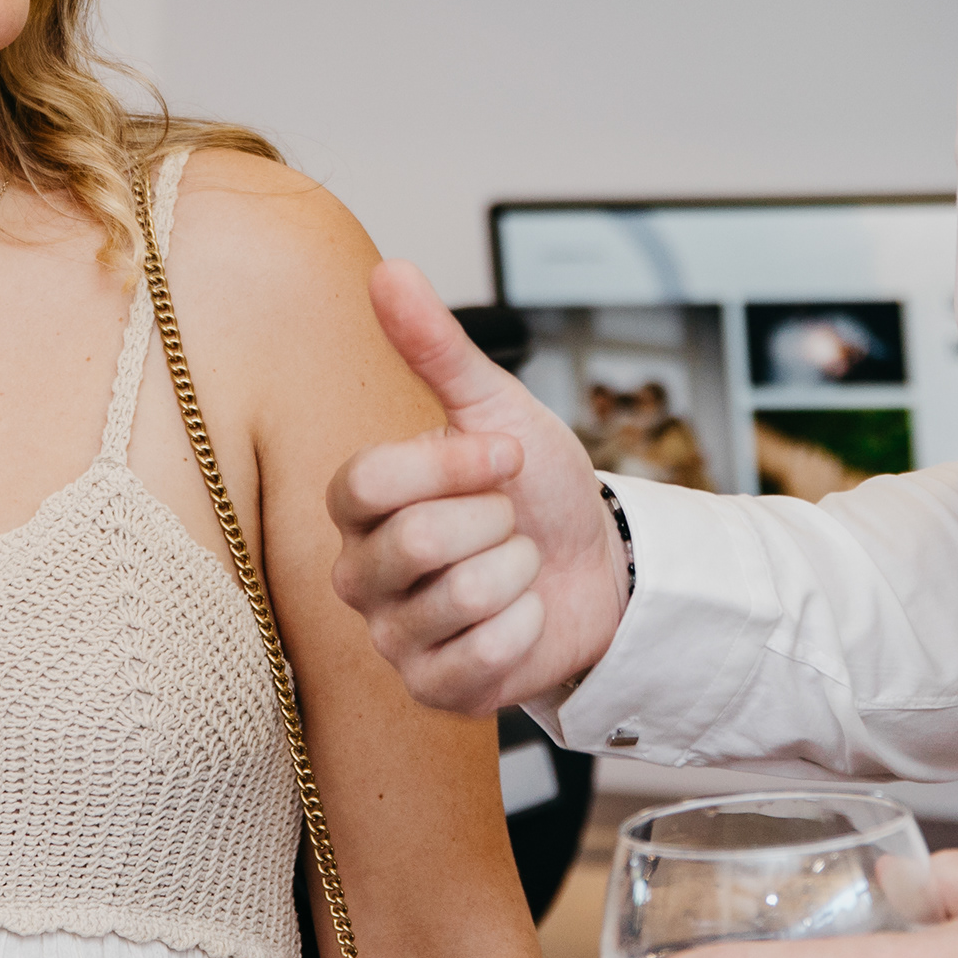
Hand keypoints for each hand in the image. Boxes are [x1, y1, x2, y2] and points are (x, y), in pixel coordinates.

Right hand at [326, 260, 630, 714]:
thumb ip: (436, 346)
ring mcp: (392, 637)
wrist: (598, 565)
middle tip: (511, 521)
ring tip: (519, 566)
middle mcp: (360, 571)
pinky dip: (526, 626)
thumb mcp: (497, 408)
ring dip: (518, 572)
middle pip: (414, 541)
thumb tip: (389, 268)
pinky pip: (480, 659)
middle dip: (496, 520)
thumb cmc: (537, 488)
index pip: (370, 480)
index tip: (507, 455)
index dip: (453, 464)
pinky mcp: (433, 689)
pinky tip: (525, 614)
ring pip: (457, 598)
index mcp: (359, 503)